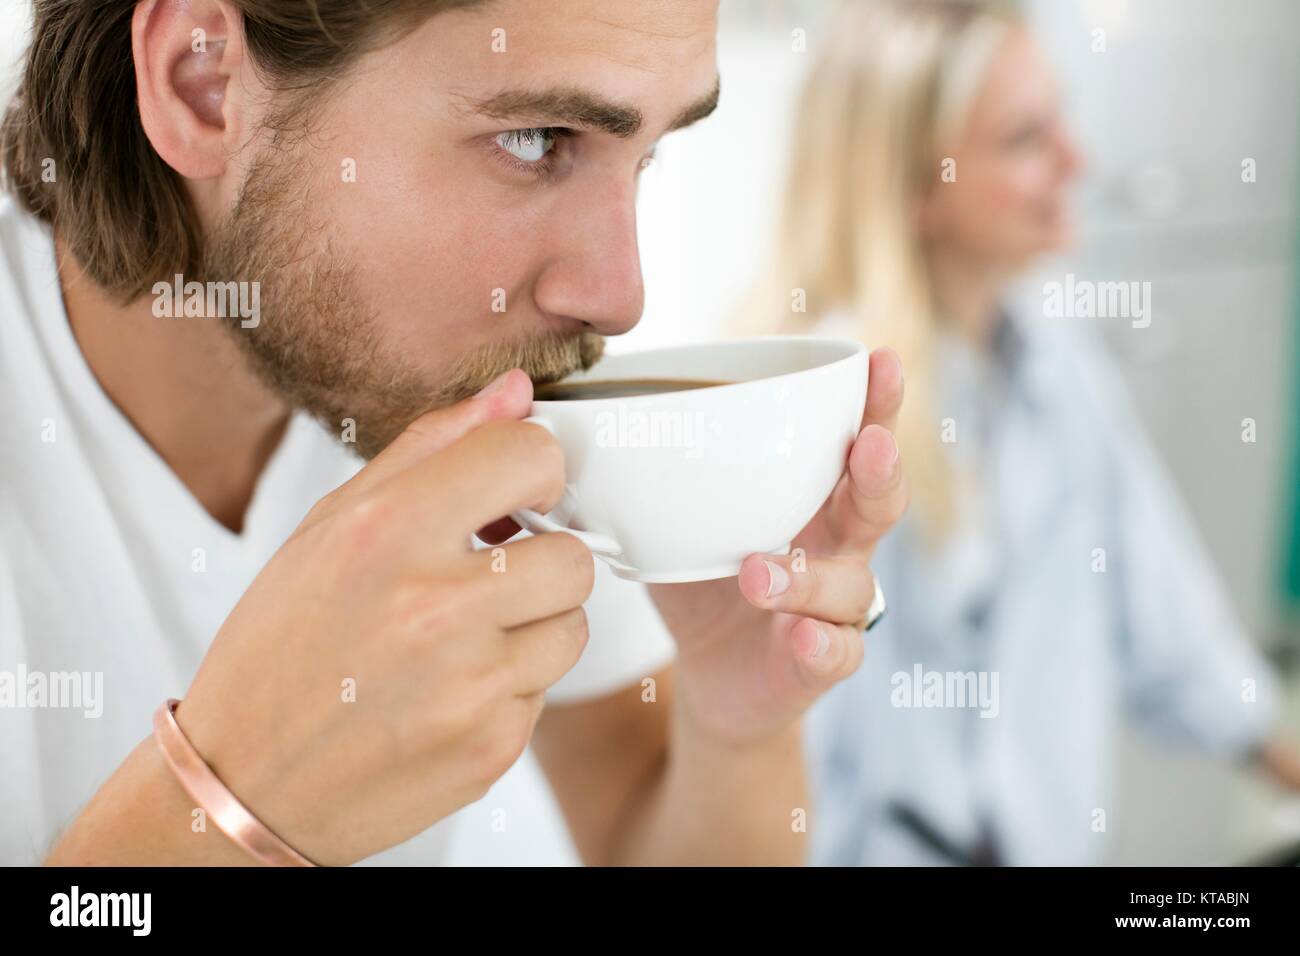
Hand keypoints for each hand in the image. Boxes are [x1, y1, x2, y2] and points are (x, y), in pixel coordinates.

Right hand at [174, 369, 593, 865]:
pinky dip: (510, 688)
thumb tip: (515, 392)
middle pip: (572, 555)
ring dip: (534, 627)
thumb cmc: (281, 647)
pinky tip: (449, 693)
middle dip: (539, 560)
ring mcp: (468, 686)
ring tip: (466, 639)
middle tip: (489, 576)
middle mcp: (433, 608)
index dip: (535, 469)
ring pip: (573, 627)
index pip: (530, 455)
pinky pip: (546, 692)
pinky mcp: (492, 748)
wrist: (245, 784)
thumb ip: (429, 447)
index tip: (519, 492)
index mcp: (385, 532)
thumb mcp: (328, 527)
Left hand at [648, 348, 906, 743]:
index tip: (878, 360)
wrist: (709, 673)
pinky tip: (805, 635)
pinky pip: (840, 653)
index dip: (874, 402)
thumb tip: (579, 409)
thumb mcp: (679, 517)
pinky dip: (823, 643)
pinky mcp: (820, 661)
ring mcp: (834, 607)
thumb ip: (654, 470)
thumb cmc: (703, 578)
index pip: (855, 440)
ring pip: (852, 584)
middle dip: (881, 467)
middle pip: (879, 502)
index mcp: (811, 496)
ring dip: (811, 576)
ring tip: (758, 572)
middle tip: (871, 443)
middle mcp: (837, 546)